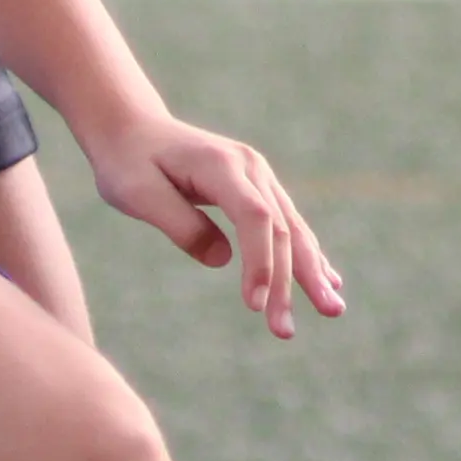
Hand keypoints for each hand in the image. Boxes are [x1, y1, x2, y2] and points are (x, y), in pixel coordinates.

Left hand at [79, 116, 345, 339]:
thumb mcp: (137, 193)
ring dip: (310, 273)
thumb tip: (222, 259)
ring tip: (332, 310)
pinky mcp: (259, 189)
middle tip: (285, 332)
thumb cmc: (128, 163)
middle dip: (289, 282)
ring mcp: (259, 176)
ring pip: (292, 229)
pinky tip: (329, 281)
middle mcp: (250, 167)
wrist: (133, 129)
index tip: (255, 306)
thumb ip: (179, 224)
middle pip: (279, 229)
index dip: (260, 262)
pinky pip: (288, 225)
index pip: (255, 217)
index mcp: (221, 166)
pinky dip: (308, 255)